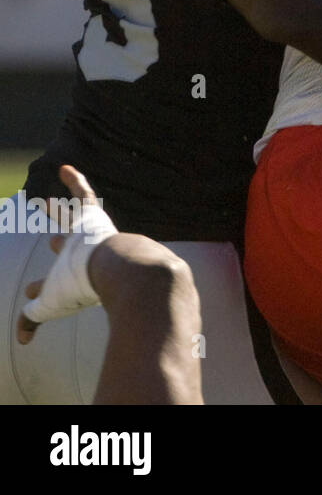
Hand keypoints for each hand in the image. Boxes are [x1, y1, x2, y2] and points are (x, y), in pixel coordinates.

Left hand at [16, 164, 116, 344]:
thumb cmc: (84, 287)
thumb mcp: (49, 305)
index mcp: (77, 277)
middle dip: (59, 245)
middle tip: (53, 241)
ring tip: (48, 202)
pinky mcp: (93, 215)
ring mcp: (89, 234)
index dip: (40, 288)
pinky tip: (64, 168)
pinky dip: (75, 181)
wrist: (116, 267)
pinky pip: (83, 193)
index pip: (55, 281)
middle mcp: (85, 254)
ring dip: (61, 211)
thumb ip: (31, 319)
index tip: (30, 292)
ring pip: (73, 218)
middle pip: (67, 246)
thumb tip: (20, 338)